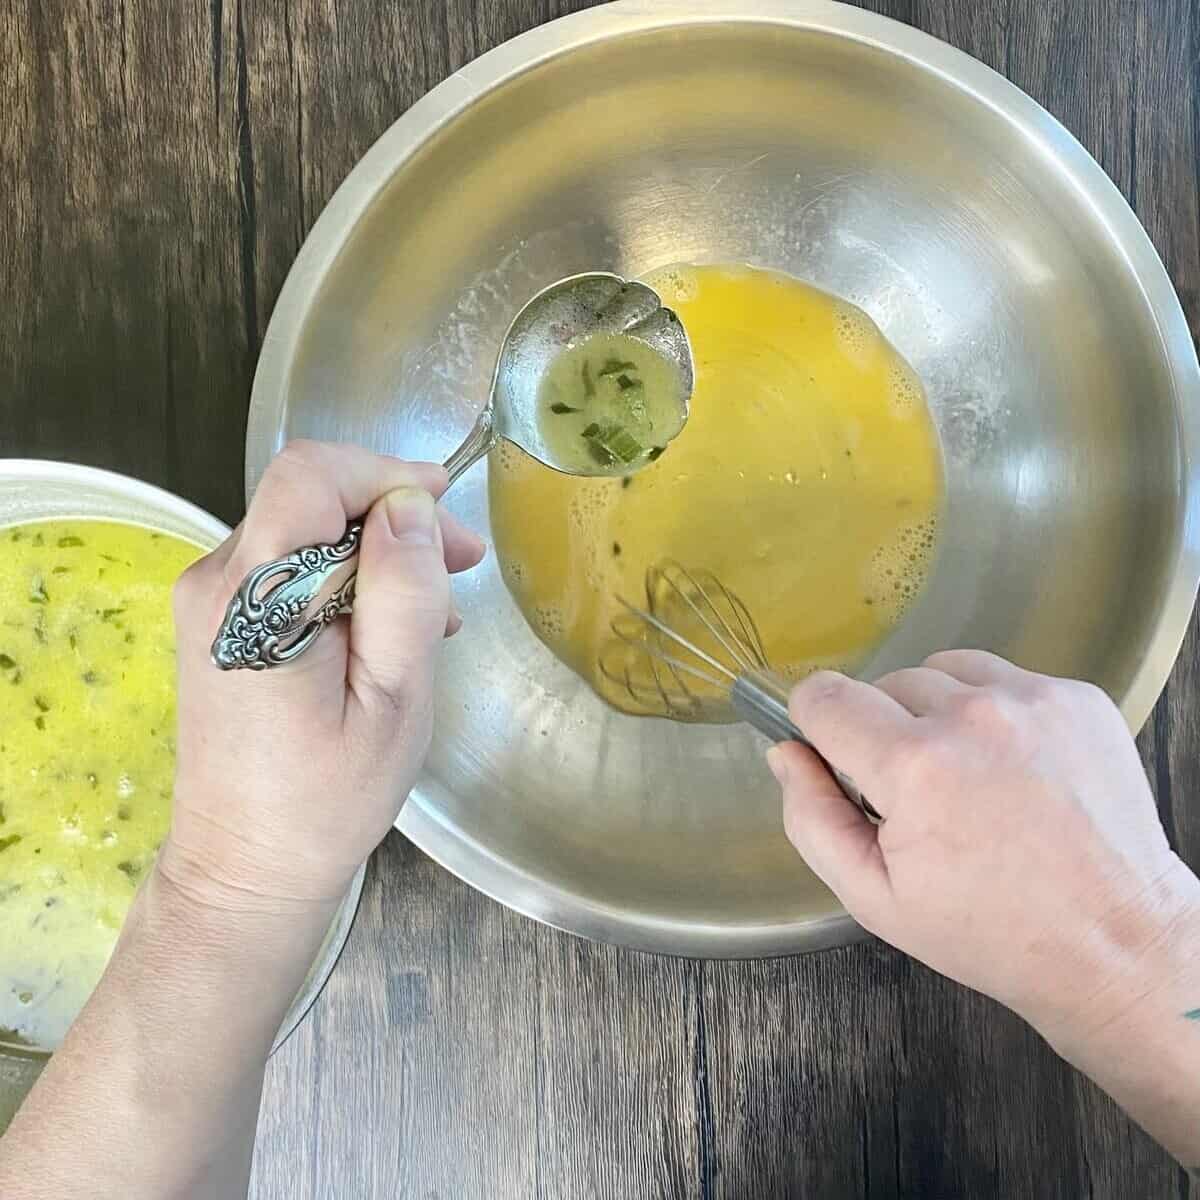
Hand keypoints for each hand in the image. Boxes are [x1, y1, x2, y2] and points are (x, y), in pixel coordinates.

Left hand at [160, 440, 485, 914]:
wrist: (244, 867)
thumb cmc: (328, 797)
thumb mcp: (392, 701)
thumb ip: (401, 597)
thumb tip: (410, 507)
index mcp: (255, 597)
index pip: (309, 476)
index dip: (382, 474)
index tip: (443, 509)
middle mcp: (216, 582)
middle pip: (308, 499)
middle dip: (392, 519)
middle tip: (463, 568)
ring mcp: (208, 602)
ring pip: (303, 532)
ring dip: (376, 556)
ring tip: (436, 618)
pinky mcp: (215, 624)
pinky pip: (288, 569)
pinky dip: (346, 581)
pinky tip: (387, 632)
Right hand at [771, 652, 1199, 1039]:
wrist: (1114, 943)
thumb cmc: (992, 930)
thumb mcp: (873, 897)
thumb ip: (811, 817)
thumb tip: (787, 752)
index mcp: (914, 767)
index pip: (824, 695)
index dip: (816, 725)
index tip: (836, 755)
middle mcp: (973, 717)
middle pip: (883, 684)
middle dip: (884, 731)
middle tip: (918, 795)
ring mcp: (1033, 701)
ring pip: (941, 672)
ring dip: (937, 712)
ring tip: (966, 775)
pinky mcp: (1077, 698)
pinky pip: (1002, 676)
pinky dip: (992, 710)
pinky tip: (1011, 768)